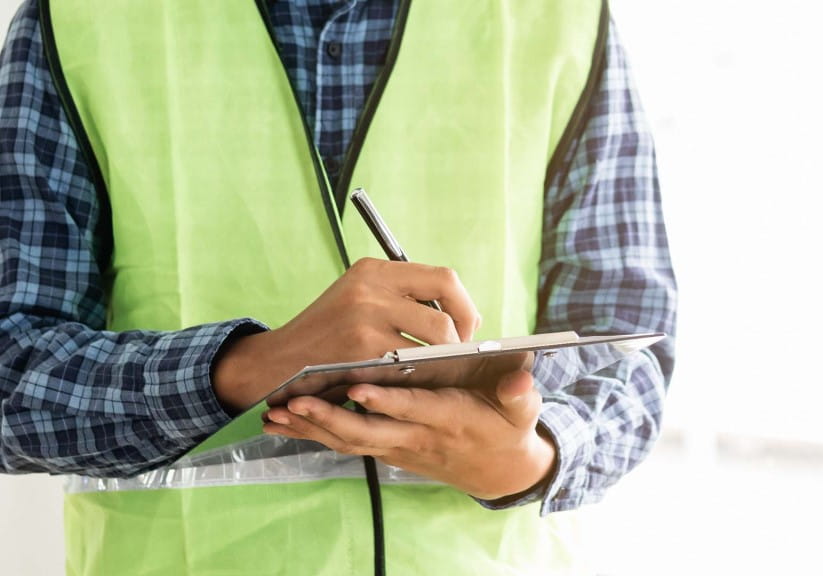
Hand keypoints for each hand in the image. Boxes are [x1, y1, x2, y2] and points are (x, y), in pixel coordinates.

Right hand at [213, 258, 480, 411]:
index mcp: (373, 269)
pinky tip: (414, 382)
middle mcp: (371, 287)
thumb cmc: (327, 334)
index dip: (464, 305)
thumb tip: (459, 312)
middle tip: (457, 353)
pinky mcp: (362, 351)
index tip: (466, 327)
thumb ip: (401, 296)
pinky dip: (420, 375)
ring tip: (437, 368)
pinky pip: (412, 365)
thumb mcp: (358, 297)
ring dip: (444, 359)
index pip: (443, 278)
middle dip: (462, 336)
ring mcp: (366, 319)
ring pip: (436, 338)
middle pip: (446, 309)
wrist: (280, 361)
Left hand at [263, 369, 555, 499]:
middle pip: (367, 432)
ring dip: (312, 429)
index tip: (357, 387)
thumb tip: (522, 379)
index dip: (387, 401)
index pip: (414, 409)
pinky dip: (315, 434)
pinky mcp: (387, 447)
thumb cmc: (507, 431)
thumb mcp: (522, 413)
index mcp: (448, 419)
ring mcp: (398, 445)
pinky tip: (285, 423)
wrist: (498, 471)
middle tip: (293, 403)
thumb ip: (520, 395)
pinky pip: (346, 442)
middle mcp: (416, 436)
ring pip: (349, 440)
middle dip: (328, 419)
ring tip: (275, 414)